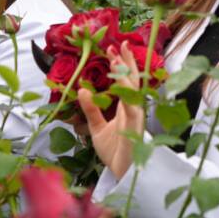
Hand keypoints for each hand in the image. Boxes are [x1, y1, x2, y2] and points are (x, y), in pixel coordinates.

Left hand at [78, 40, 146, 179]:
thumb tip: (82, 89)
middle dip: (128, 62)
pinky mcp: (135, 129)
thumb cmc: (114, 151)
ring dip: (126, 74)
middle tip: (120, 43)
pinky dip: (127, 96)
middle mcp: (133, 109)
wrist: (122, 175)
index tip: (114, 48)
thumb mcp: (96, 127)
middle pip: (133, 80)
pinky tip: (121, 83)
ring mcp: (136, 118)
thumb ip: (91, 108)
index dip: (122, 64)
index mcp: (126, 107)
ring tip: (116, 59)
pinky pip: (132, 109)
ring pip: (133, 91)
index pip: (126, 81)